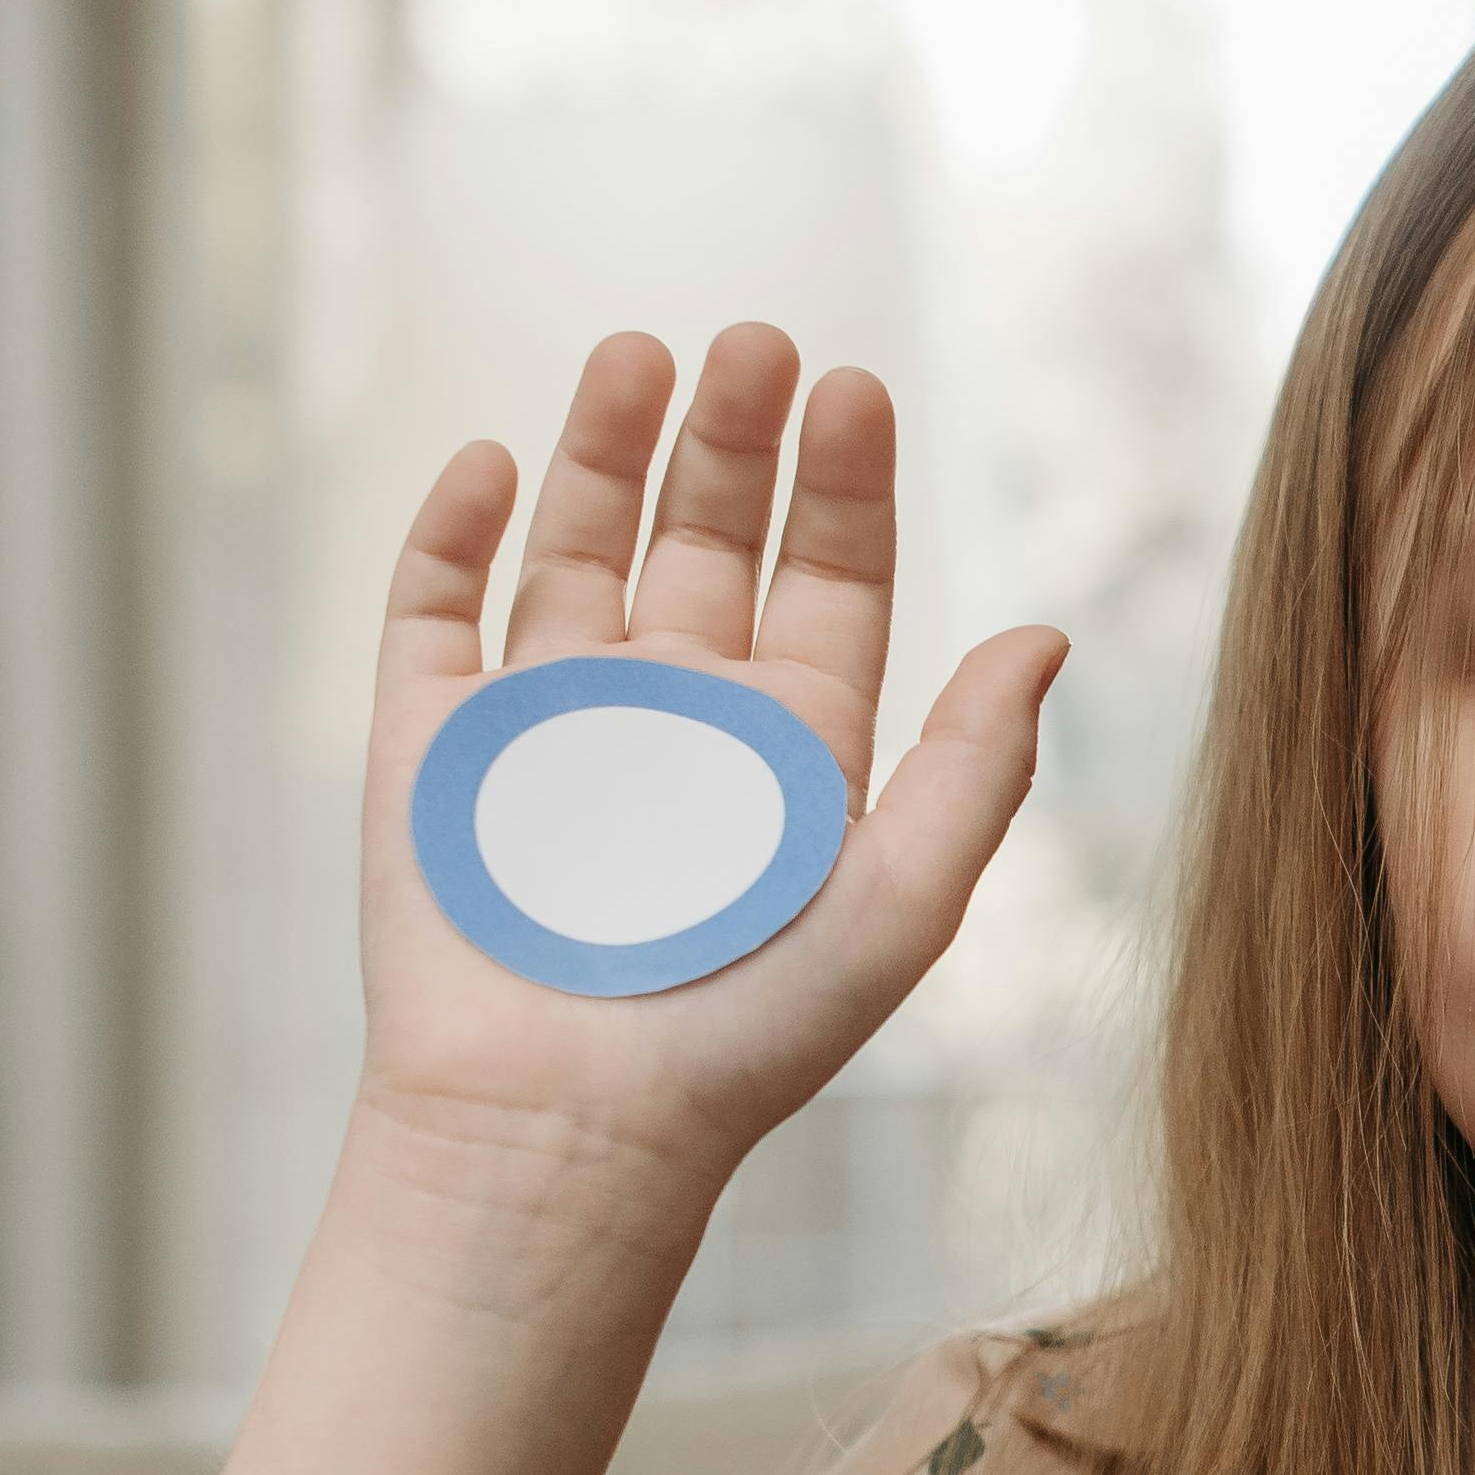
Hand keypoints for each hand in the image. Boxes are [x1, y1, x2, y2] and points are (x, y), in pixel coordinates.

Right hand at [354, 325, 1064, 1208]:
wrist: (565, 1133)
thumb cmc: (741, 1045)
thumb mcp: (897, 907)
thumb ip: (973, 770)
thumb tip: (1045, 634)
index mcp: (789, 749)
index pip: (831, 580)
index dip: (845, 484)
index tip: (853, 390)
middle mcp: (673, 720)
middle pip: (710, 539)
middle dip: (733, 439)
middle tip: (757, 341)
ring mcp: (546, 724)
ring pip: (577, 547)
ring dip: (605, 447)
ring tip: (642, 353)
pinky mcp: (429, 746)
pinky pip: (434, 612)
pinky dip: (454, 530)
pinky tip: (491, 458)